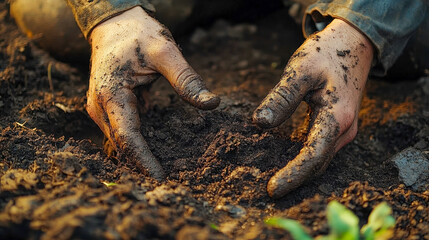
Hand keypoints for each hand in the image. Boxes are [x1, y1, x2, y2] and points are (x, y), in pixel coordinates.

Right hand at [86, 7, 219, 179]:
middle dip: (142, 164)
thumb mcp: (165, 51)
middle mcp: (99, 106)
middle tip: (170, 183)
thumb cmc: (138, 34)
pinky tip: (157, 151)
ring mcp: (100, 108)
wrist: (115, 24)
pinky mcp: (108, 108)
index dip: (143, 160)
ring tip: (165, 172)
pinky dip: (138, 143)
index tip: (161, 179)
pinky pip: (123, 132)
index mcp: (110, 95)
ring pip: (121, 141)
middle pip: (122, 145)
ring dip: (140, 156)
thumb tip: (211, 103)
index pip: (127, 137)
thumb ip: (186, 79)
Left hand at [253, 19, 373, 197]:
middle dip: (295, 179)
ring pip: (321, 159)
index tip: (272, 188)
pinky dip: (304, 159)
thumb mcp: (300, 70)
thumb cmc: (325, 54)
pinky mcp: (338, 126)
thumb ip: (281, 98)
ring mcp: (344, 129)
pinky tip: (286, 162)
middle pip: (318, 164)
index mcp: (336, 117)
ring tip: (276, 182)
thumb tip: (259, 124)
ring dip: (300, 172)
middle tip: (270, 191)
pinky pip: (321, 149)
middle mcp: (344, 129)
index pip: (312, 156)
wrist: (353, 44)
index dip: (293, 174)